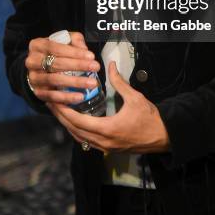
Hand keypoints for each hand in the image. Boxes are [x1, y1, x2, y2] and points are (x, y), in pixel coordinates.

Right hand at [25, 32, 99, 105]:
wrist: (41, 67)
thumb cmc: (57, 51)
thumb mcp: (65, 40)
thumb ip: (75, 40)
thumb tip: (85, 50)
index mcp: (37, 45)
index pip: (56, 47)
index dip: (74, 52)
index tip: (91, 56)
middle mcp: (32, 61)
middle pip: (56, 64)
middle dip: (78, 65)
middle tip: (95, 68)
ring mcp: (33, 78)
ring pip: (54, 80)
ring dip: (74, 82)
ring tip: (91, 83)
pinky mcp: (37, 92)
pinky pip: (52, 96)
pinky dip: (66, 98)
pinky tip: (80, 97)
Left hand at [46, 61, 169, 153]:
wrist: (163, 137)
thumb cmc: (150, 118)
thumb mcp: (135, 97)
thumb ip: (119, 82)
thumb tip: (110, 65)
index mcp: (108, 129)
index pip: (79, 122)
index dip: (65, 112)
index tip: (55, 101)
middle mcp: (103, 142)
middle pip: (75, 131)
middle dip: (61, 117)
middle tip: (51, 103)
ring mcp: (106, 148)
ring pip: (80, 138)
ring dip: (68, 125)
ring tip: (59, 111)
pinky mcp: (109, 149)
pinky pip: (87, 141)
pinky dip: (78, 131)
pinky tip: (75, 121)